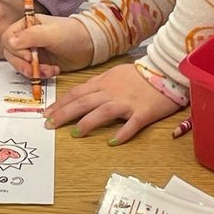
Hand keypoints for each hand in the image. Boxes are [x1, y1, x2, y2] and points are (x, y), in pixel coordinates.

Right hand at [2, 14, 92, 77]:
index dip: (15, 49)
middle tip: (33, 69)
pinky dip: (40, 75)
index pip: (8, 37)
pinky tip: (53, 71)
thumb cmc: (72, 33)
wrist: (90, 45)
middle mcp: (27, 38)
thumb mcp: (50, 33)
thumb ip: (30, 36)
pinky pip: (32, 73)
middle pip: (11, 54)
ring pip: (21, 65)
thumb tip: (10, 42)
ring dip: (32, 71)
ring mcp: (33, 52)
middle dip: (22, 64)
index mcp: (26, 25)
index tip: (28, 56)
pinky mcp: (40, 64)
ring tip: (48, 71)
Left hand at [43, 63, 180, 143]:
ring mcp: (127, 102)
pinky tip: (112, 142)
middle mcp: (112, 92)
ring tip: (75, 133)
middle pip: (84, 102)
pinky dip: (122, 133)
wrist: (165, 71)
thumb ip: (99, 84)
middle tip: (49, 125)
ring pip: (103, 111)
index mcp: (104, 82)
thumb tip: (83, 93)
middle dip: (64, 114)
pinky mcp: (143, 112)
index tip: (47, 113)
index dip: (61, 103)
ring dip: (87, 122)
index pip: (77, 93)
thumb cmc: (141, 74)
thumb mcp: (116, 73)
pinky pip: (132, 124)